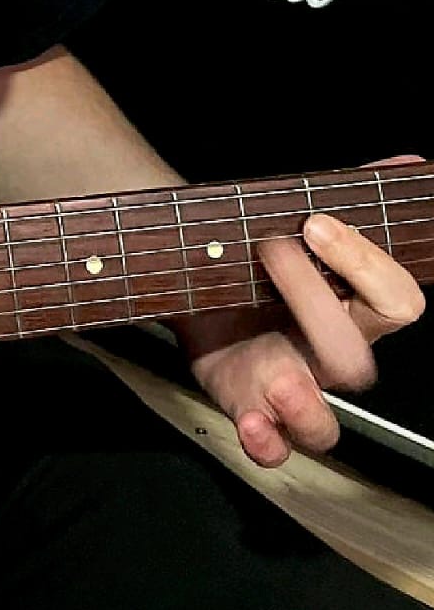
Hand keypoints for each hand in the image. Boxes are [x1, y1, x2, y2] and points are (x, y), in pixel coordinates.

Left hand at [180, 158, 426, 468]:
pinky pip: (273, 446)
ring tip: (281, 379)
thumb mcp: (299, 215)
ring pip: (323, 424)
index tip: (315, 222)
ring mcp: (293, 387)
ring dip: (306, 406)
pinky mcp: (250, 407)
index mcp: (353, 307)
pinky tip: (252, 421)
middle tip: (270, 249)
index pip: (397, 302)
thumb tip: (411, 163)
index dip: (367, 265)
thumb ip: (354, 195)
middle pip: (354, 357)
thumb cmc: (262, 258)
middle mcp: (330, 354)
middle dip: (316, 306)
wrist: (200, 280)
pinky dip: (265, 440)